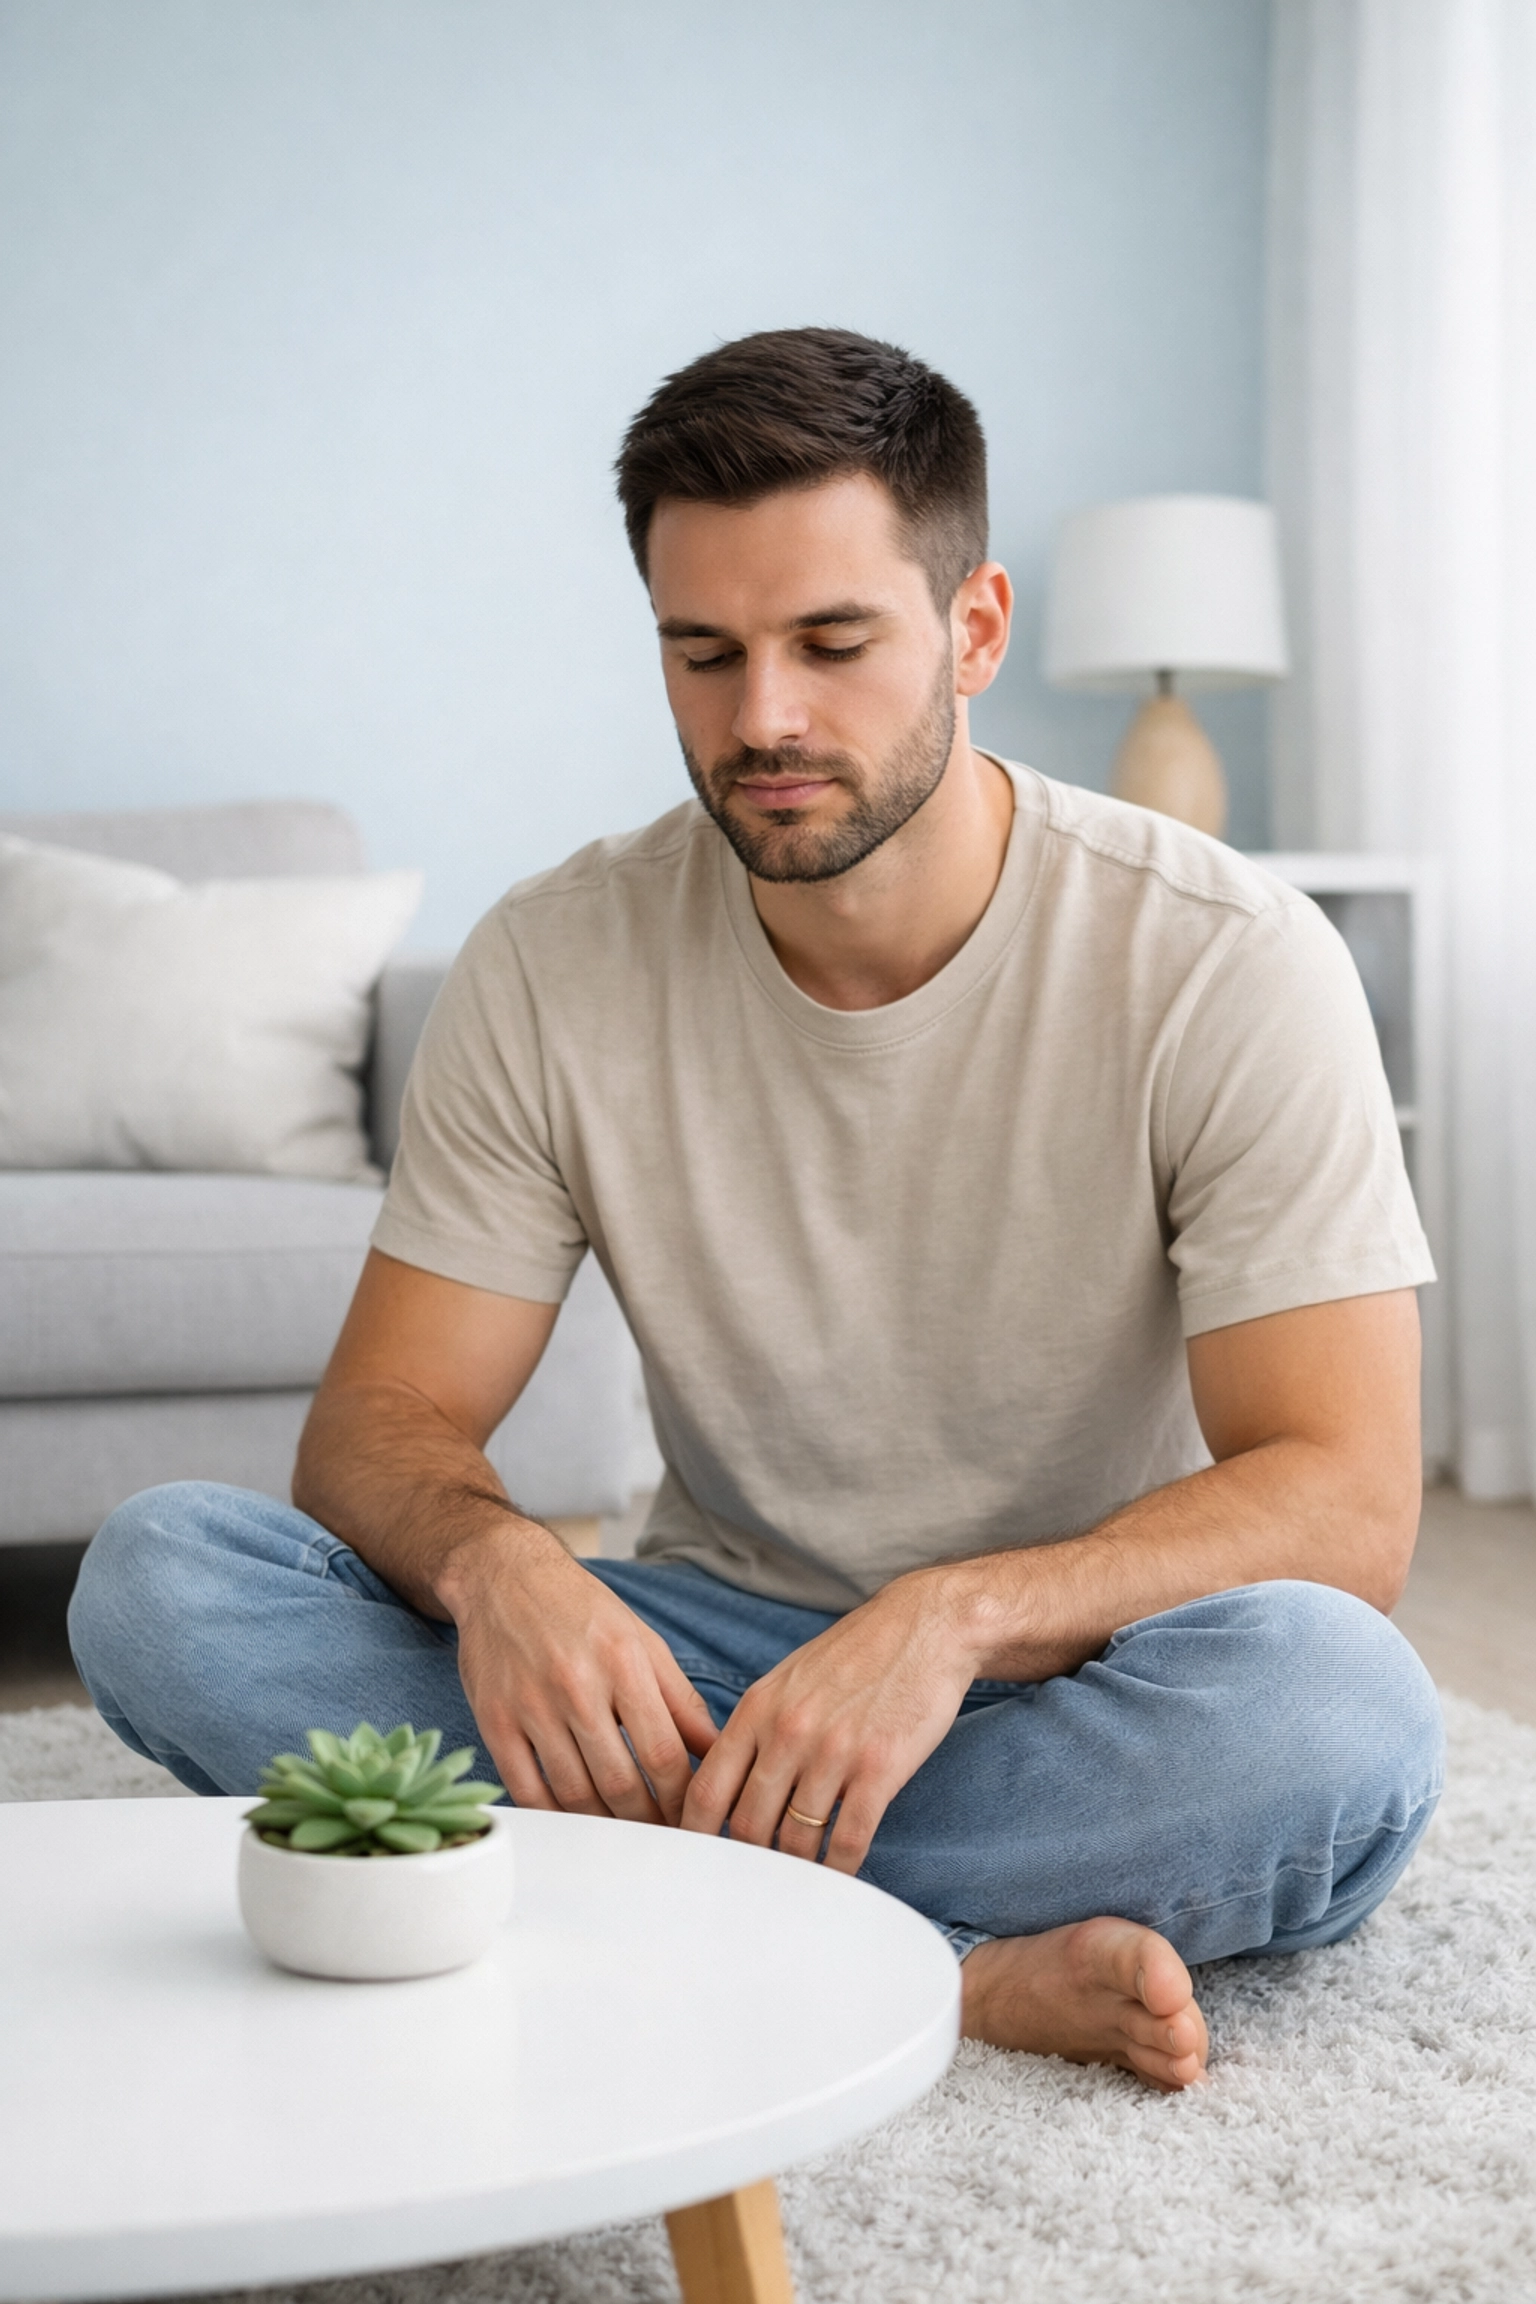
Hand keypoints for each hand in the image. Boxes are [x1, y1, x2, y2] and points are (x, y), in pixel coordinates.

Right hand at [441, 1523, 717, 1825]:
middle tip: (661, 1839)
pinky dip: (554, 1816)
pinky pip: (526, 1791)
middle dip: (648, 1822)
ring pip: (574, 1794)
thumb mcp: (642, 1640)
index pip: (663, 1754)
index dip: (681, 1799)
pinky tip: (574, 1822)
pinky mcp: (494, 1721)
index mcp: (623, 1662)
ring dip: (604, 1827)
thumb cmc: (580, 1609)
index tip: (691, 1819)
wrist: (504, 1577)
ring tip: (624, 1836)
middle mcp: (577, 1685)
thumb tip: (716, 1749)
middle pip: (620, 1783)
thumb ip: (681, 1698)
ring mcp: (531, 1706)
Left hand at [679, 1568, 979, 1872]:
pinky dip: (839, 1869)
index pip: (708, 1788)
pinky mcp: (878, 1769)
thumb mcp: (789, 1679)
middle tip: (750, 1883)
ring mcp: (833, 1752)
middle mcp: (788, 1732)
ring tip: (794, 1885)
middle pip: (747, 1824)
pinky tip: (838, 1878)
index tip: (698, 1859)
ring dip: (794, 1871)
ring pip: (795, 1839)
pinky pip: (848, 1839)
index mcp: (758, 1709)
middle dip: (746, 1861)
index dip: (694, 1834)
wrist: (925, 1627)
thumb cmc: (857, 1655)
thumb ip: (757, 1727)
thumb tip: (729, 1782)